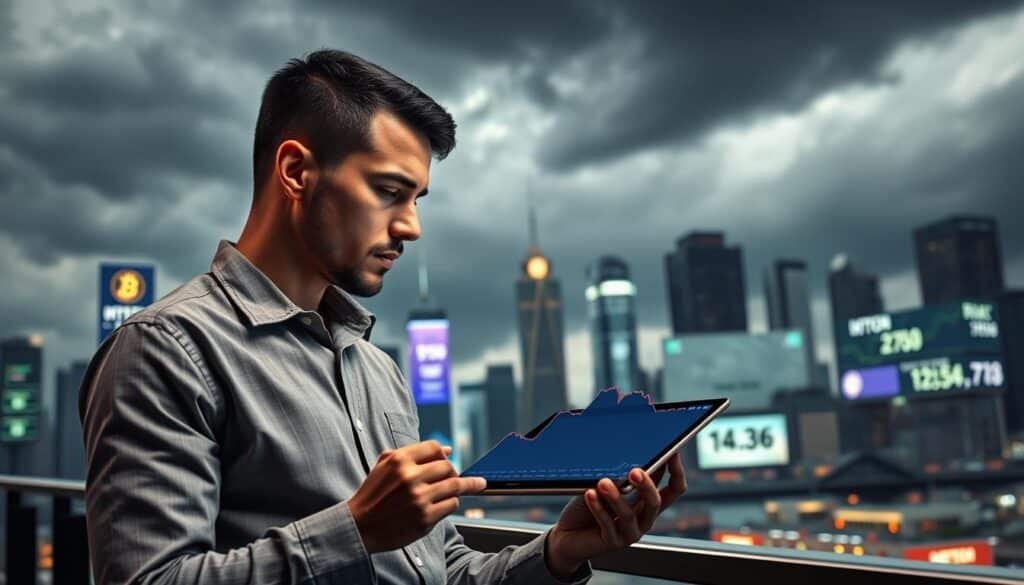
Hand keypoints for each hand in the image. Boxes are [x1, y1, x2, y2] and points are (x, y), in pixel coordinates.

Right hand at [347, 440, 485, 552]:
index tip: (448, 461)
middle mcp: (410, 477)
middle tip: (453, 478)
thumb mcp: (385, 466)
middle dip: (453, 472)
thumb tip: (449, 450)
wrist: (360, 526)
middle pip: (448, 467)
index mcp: (399, 460)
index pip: (434, 448)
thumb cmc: (373, 495)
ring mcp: (418, 498)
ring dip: (462, 487)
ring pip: (455, 486)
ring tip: (471, 486)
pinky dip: (451, 503)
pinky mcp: (425, 518)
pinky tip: (444, 504)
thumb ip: (414, 454)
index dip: (443, 455)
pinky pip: (451, 505)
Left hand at [545, 453, 686, 577]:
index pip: (674, 488)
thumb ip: (620, 475)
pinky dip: (598, 508)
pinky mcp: (612, 542)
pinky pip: (607, 525)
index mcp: (647, 503)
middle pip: (656, 502)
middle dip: (647, 485)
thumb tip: (628, 452)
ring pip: (628, 515)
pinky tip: (589, 494)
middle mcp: (643, 519)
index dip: (676, 471)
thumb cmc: (589, 504)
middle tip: (635, 471)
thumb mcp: (607, 485)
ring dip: (615, 497)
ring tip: (603, 482)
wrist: (567, 535)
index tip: (672, 451)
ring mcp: (629, 533)